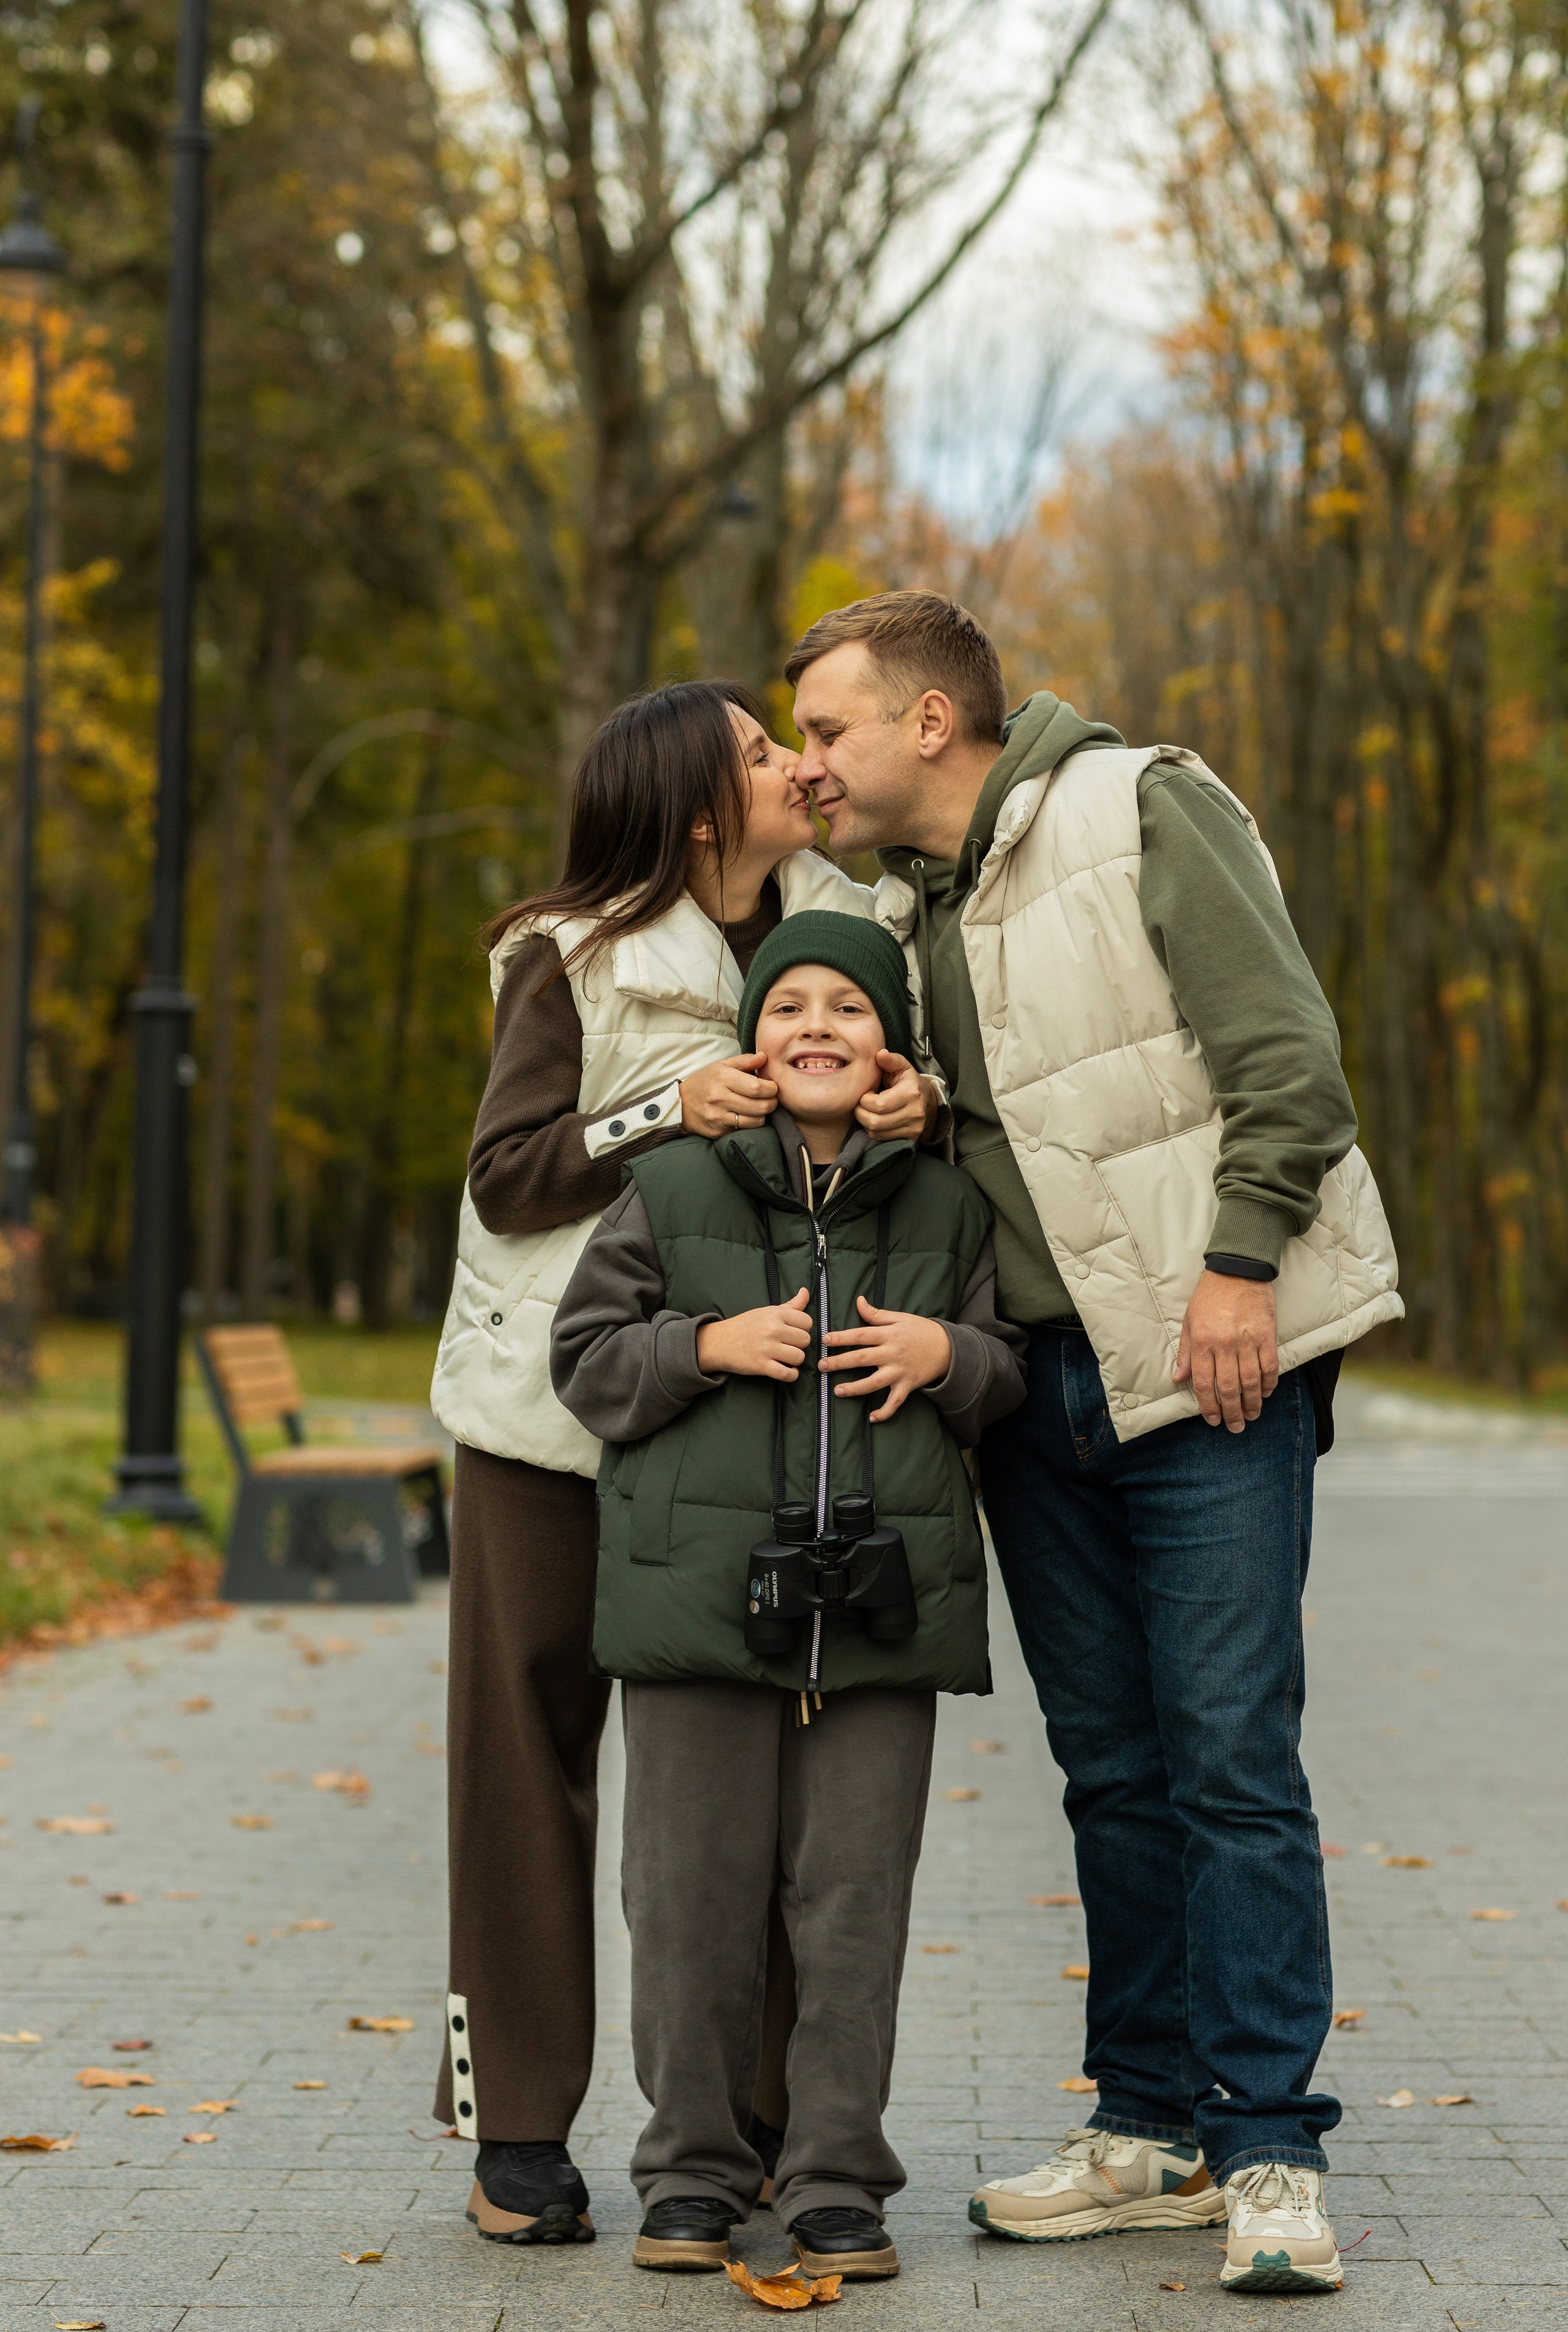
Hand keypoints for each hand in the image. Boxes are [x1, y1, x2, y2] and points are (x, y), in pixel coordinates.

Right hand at [680, 1052, 777, 1137]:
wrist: (680, 1105)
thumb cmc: (705, 1082)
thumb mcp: (721, 1066)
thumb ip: (744, 1061)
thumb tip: (764, 1057)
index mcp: (722, 1078)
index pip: (757, 1087)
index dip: (771, 1088)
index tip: (772, 1087)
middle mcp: (719, 1098)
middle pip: (760, 1106)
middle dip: (772, 1102)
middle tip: (771, 1098)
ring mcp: (718, 1117)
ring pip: (756, 1121)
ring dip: (763, 1114)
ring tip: (760, 1107)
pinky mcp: (718, 1131)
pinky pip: (744, 1129)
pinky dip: (751, 1123)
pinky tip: (746, 1115)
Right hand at [696, 1287, 811, 1381]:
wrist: (719, 1342)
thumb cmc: (745, 1325)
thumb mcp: (767, 1311)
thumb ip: (790, 1304)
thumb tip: (805, 1291)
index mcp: (775, 1314)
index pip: (807, 1322)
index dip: (802, 1328)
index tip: (793, 1332)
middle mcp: (772, 1329)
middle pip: (805, 1340)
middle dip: (799, 1345)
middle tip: (787, 1345)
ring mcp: (767, 1348)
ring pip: (799, 1357)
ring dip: (794, 1361)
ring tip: (785, 1358)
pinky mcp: (761, 1366)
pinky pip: (787, 1374)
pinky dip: (791, 1375)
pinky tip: (786, 1370)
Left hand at [819, 1295, 951, 1422]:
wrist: (948, 1348)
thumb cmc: (921, 1330)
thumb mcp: (900, 1317)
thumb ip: (877, 1313)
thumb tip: (858, 1301)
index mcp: (889, 1335)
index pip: (861, 1335)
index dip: (841, 1337)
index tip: (825, 1340)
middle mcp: (892, 1353)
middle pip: (862, 1358)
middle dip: (840, 1363)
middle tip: (821, 1366)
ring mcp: (900, 1371)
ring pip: (874, 1382)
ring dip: (855, 1388)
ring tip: (837, 1391)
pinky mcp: (908, 1385)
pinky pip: (895, 1402)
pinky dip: (884, 1412)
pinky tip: (871, 1418)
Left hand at [854, 1050, 936, 1141]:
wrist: (929, 1104)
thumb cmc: (910, 1083)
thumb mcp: (902, 1067)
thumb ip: (890, 1060)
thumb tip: (880, 1054)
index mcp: (911, 1093)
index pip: (879, 1104)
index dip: (865, 1100)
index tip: (867, 1093)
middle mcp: (914, 1113)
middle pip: (875, 1121)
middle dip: (861, 1112)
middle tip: (862, 1104)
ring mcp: (913, 1128)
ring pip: (876, 1132)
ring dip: (865, 1122)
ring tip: (868, 1111)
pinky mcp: (909, 1139)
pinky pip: (881, 1138)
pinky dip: (873, 1130)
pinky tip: (876, 1119)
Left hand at [1173, 1270, 1279, 1431]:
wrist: (1237, 1269)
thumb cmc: (1209, 1296)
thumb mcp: (1189, 1321)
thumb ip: (1186, 1353)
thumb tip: (1178, 1379)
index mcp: (1202, 1342)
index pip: (1204, 1383)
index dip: (1208, 1405)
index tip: (1212, 1419)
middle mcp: (1224, 1345)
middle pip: (1229, 1388)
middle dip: (1232, 1412)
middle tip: (1235, 1427)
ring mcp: (1247, 1341)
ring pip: (1251, 1382)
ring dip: (1251, 1403)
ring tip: (1251, 1416)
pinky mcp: (1267, 1335)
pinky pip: (1270, 1367)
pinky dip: (1269, 1383)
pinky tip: (1265, 1393)